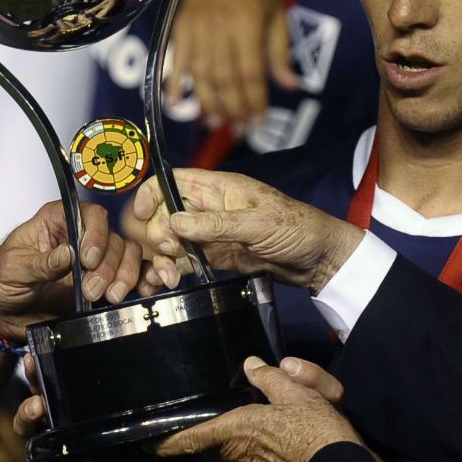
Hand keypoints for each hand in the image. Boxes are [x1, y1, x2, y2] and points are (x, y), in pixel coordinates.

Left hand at [0, 201, 144, 334]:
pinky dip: (142, 282)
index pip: (89, 214)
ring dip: (124, 276)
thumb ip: (41, 262)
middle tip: (92, 290)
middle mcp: (80, 237)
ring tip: (108, 297)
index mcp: (57, 222)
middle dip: (108, 266)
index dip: (95, 234)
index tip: (87, 259)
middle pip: (113, 238)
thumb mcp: (13, 268)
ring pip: (127, 256)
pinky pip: (132, 277)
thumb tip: (69, 253)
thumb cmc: (0, 280)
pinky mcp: (103, 284)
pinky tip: (141, 292)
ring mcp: (95, 262)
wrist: (0, 314)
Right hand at [17, 392, 157, 461]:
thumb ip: (136, 412)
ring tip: (96, 454)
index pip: (42, 395)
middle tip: (39, 406)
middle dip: (27, 413)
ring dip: (72, 458)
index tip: (31, 360)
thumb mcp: (134, 432)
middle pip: (25, 426)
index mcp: (65, 423)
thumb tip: (149, 384)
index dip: (33, 379)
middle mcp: (53, 446)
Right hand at [132, 168, 362, 291]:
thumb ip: (215, 223)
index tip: (141, 215)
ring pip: (171, 240)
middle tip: (173, 251)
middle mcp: (208, 208)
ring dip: (163, 257)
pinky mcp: (214, 256)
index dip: (151, 193)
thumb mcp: (257, 223)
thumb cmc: (296, 228)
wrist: (319, 260)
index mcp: (218, 187)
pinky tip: (168, 281)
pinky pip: (184, 260)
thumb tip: (175, 221)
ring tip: (169, 277)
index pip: (172, 180)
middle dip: (159, 233)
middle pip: (164, 213)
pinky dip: (172, 269)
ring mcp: (210, 233)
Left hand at [153, 357, 360, 461]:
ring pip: (231, 461)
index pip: (188, 438)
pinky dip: (253, 460)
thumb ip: (270, 378)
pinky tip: (271, 450)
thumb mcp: (297, 393)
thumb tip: (250, 365)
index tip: (145, 441)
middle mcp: (234, 460)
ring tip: (244, 433)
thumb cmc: (315, 431)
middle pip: (210, 449)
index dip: (164, 440)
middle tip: (205, 423)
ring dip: (232, 449)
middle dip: (204, 438)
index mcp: (233, 433)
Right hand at [173, 0, 297, 127]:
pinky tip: (178, 104)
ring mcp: (196, 28)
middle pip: (225, 79)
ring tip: (217, 122)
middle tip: (240, 129)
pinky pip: (177, 61)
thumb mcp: (276, 11)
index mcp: (247, 23)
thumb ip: (280, 50)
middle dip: (234, 108)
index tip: (260, 121)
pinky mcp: (179, 28)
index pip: (251, 72)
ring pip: (201, 75)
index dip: (255, 100)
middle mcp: (219, 28)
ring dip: (208, 103)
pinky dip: (175, 84)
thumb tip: (291, 86)